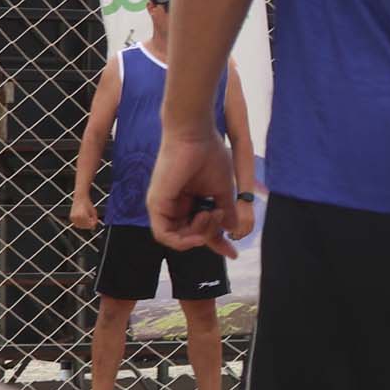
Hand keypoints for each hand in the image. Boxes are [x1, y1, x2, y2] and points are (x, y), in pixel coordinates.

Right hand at [70, 195, 96, 230]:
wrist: (80, 197)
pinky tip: (84, 219)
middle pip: (85, 226)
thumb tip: (93, 228)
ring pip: (80, 226)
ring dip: (85, 225)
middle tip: (92, 219)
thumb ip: (94, 220)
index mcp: (83, 215)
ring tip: (88, 217)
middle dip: (89, 224)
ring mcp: (73, 218)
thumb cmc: (88, 204)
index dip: (93, 224)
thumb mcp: (94, 211)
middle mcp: (76, 217)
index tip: (96, 220)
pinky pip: (76, 224)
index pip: (89, 224)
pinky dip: (80, 223)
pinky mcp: (71, 217)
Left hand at [145, 128, 245, 255]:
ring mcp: (163, 205)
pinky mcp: (156, 204)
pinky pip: (165, 235)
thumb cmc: (209, 155)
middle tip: (221, 216)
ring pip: (177, 238)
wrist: (195, 136)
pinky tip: (198, 230)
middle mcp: (174, 205)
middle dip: (209, 236)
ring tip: (211, 215)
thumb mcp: (223, 190)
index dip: (217, 242)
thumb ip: (226, 212)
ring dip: (198, 236)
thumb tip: (232, 231)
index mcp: (189, 199)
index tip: (233, 253)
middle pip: (189, 236)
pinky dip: (183, 240)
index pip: (200, 228)